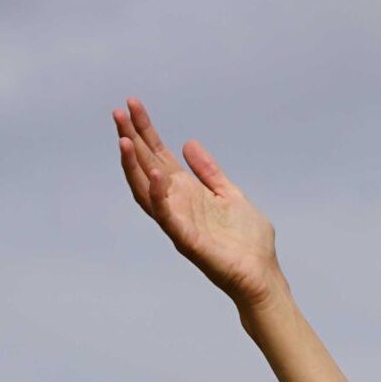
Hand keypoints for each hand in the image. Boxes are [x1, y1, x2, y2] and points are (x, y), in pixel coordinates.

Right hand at [113, 97, 280, 309]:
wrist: (262, 276)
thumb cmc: (249, 242)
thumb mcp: (230, 195)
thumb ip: (209, 172)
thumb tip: (188, 144)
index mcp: (187, 192)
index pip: (158, 155)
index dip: (146, 130)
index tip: (132, 104)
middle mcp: (177, 205)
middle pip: (146, 167)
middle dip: (131, 140)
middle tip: (118, 112)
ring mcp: (179, 223)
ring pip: (146, 191)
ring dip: (133, 166)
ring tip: (124, 139)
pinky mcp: (187, 241)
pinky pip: (166, 216)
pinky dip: (159, 195)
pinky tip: (156, 173)